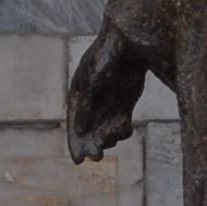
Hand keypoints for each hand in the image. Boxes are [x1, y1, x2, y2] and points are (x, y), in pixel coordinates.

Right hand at [66, 29, 149, 162]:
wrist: (131, 45)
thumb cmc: (106, 58)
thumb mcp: (92, 81)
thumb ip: (85, 105)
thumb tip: (78, 130)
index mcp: (77, 98)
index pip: (74, 126)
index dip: (75, 144)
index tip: (79, 160)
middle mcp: (92, 106)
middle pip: (90, 134)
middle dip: (92, 145)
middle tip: (97, 156)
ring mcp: (109, 107)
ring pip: (106, 132)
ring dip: (108, 138)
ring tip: (113, 134)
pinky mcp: (124, 107)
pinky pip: (121, 127)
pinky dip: (122, 130)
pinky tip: (123, 125)